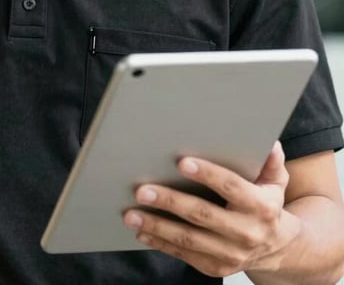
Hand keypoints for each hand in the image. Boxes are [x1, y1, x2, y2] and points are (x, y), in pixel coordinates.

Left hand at [122, 142, 301, 278]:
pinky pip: (184, 255)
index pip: (232, 187)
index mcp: (261, 206)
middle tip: (142, 190)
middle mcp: (246, 232)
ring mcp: (230, 254)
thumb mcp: (275, 181)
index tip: (182, 162)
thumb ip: (270, 161)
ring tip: (132, 214)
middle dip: (170, 202)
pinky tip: (142, 231)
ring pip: (189, 239)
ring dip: (157, 226)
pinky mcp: (216, 267)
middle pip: (203, 215)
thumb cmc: (266, 204)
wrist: (278, 248)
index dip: (208, 174)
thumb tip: (267, 142)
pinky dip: (160, 243)